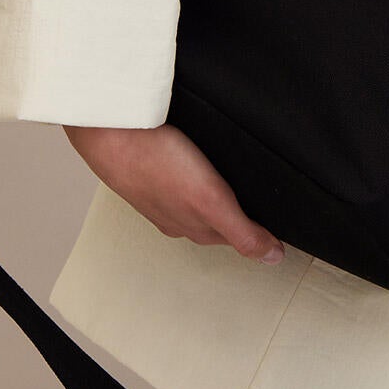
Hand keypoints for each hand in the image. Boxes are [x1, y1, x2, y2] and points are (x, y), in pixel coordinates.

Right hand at [60, 122, 285, 261]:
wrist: (110, 130)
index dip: (259, 227)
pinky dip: (196, 170)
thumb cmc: (154, 162)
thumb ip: (242, 232)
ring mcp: (162, 191)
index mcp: (193, 226)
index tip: (279, 220)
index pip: (236, 236)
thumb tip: (272, 258)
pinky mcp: (153, 165)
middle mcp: (176, 214)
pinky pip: (181, 175)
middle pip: (218, 219)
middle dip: (241, 209)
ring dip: (216, 190)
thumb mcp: (211, 201)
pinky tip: (197, 159)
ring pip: (197, 198)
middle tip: (263, 198)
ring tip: (233, 179)